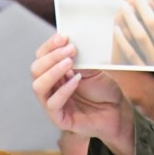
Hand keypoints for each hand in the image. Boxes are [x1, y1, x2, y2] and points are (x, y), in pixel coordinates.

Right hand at [31, 33, 134, 154]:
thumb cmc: (103, 89)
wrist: (116, 111)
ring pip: (39, 86)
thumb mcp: (93, 69)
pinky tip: (76, 80)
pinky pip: (53, 103)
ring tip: (70, 62)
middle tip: (70, 49)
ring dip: (53, 71)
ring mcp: (52, 102)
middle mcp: (50, 86)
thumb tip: (70, 44)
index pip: (42, 56)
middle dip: (52, 57)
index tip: (63, 36)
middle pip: (36, 69)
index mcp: (55, 71)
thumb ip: (80, 59)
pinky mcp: (58, 118)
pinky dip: (64, 90)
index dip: (50, 45)